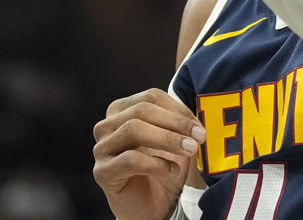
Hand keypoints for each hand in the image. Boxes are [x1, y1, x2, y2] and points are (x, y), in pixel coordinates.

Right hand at [92, 88, 205, 219]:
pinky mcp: (102, 172)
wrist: (151, 206)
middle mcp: (106, 125)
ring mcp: (101, 148)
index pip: (151, 97)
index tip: (199, 126)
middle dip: (175, 123)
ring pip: (133, 130)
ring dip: (167, 139)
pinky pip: (130, 159)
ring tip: (190, 150)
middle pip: (141, 110)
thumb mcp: (175, 141)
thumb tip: (200, 116)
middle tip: (200, 137)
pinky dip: (156, 163)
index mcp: (122, 110)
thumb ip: (182, 124)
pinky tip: (172, 170)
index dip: (178, 109)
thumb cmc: (162, 168)